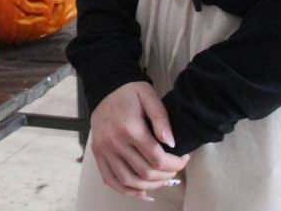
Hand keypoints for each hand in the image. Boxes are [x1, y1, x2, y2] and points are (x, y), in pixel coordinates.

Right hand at [88, 82, 189, 200]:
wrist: (104, 87)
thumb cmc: (128, 92)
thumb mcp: (149, 96)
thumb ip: (161, 118)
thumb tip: (171, 142)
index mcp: (129, 128)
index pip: (157, 158)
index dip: (175, 164)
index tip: (183, 159)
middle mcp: (114, 142)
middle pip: (145, 172)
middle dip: (166, 175)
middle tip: (174, 168)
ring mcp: (103, 149)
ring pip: (128, 181)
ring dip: (149, 186)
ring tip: (161, 180)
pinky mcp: (97, 153)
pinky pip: (110, 179)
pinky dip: (126, 191)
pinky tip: (142, 192)